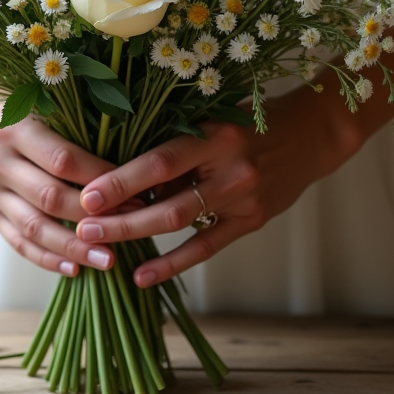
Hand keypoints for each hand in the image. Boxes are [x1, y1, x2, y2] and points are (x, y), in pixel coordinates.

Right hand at [0, 99, 122, 276]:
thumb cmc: (23, 112)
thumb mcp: (44, 107)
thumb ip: (78, 132)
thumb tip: (130, 168)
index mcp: (13, 128)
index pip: (63, 161)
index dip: (101, 179)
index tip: (135, 192)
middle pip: (50, 198)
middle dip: (93, 217)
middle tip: (131, 225)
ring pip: (34, 227)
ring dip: (74, 247)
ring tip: (108, 259)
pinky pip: (18, 242)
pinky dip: (47, 258)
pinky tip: (75, 268)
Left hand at [75, 80, 365, 286]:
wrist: (312, 134)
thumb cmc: (249, 118)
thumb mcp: (212, 116)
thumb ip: (173, 140)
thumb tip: (118, 167)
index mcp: (216, 133)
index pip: (160, 161)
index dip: (121, 180)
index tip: (86, 194)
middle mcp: (231, 168)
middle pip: (166, 201)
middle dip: (120, 217)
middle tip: (81, 227)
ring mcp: (244, 198)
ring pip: (181, 224)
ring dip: (136, 237)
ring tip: (97, 245)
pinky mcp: (253, 221)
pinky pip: (206, 247)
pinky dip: (172, 263)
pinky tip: (141, 276)